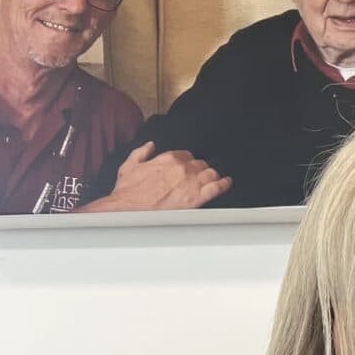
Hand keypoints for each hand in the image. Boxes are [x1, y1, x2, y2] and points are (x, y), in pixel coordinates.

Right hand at [82, 141, 232, 211]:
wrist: (127, 208)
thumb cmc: (128, 191)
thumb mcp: (130, 165)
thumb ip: (142, 152)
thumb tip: (150, 146)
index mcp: (168, 158)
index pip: (187, 155)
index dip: (189, 162)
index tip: (189, 167)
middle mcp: (182, 168)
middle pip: (201, 165)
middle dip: (201, 170)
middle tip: (201, 176)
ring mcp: (191, 183)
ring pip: (211, 174)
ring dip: (212, 176)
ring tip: (215, 179)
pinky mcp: (196, 198)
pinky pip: (217, 188)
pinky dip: (224, 185)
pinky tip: (227, 183)